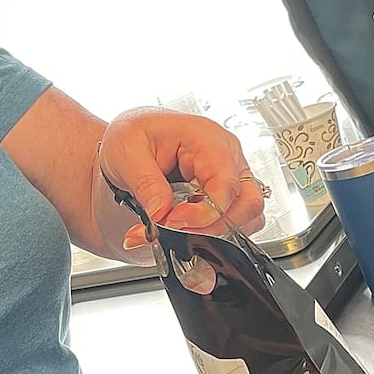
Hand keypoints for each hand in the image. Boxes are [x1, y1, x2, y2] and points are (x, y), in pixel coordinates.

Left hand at [97, 108, 267, 249]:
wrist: (127, 144)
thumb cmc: (131, 136)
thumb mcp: (126, 151)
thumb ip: (146, 183)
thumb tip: (161, 213)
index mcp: (207, 138)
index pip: (225, 183)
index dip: (203, 213)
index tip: (172, 222)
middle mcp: (226, 158)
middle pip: (247, 203)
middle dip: (211, 228)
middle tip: (172, 231)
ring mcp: (229, 178)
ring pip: (245, 219)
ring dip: (208, 235)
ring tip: (167, 231)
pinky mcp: (225, 198)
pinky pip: (232, 225)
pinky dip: (207, 237)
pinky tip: (178, 232)